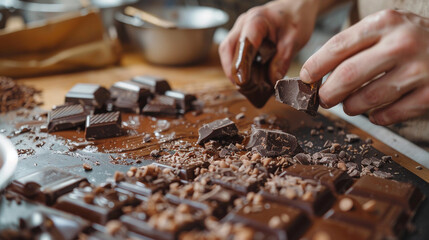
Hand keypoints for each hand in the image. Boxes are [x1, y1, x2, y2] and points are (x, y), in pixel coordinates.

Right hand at [219, 0, 319, 84]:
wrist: (295, 8)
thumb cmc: (295, 19)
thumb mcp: (294, 41)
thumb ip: (282, 60)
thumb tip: (272, 81)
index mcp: (257, 21)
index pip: (244, 45)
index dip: (240, 65)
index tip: (242, 82)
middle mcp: (243, 24)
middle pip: (227, 49)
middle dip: (232, 71)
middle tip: (243, 88)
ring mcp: (240, 30)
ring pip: (227, 52)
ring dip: (233, 70)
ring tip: (246, 86)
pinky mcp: (241, 37)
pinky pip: (233, 53)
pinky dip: (238, 66)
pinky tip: (248, 78)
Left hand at [301, 9, 428, 125]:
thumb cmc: (409, 39)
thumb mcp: (384, 28)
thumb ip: (352, 45)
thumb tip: (313, 74)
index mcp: (385, 23)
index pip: (338, 46)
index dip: (315, 66)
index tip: (305, 78)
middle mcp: (402, 43)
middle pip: (348, 75)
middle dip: (327, 93)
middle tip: (323, 99)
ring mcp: (419, 70)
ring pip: (366, 99)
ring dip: (350, 107)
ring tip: (348, 105)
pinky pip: (390, 115)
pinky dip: (376, 118)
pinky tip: (374, 113)